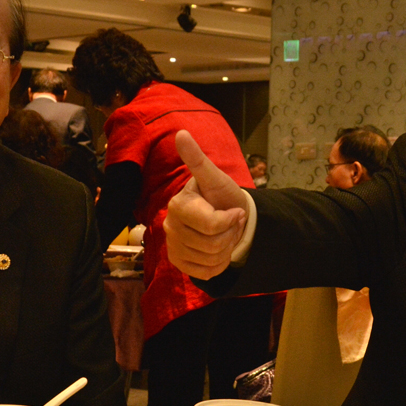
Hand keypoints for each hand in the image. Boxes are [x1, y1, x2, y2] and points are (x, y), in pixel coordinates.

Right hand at [164, 130, 250, 279]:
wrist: (227, 217)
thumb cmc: (222, 195)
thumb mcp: (216, 177)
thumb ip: (198, 159)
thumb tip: (181, 133)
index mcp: (178, 204)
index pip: (211, 224)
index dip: (231, 220)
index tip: (236, 211)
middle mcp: (170, 226)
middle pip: (212, 244)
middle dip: (230, 234)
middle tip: (231, 223)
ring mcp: (173, 246)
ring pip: (211, 259)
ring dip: (227, 247)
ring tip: (225, 234)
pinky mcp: (179, 263)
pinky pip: (206, 272)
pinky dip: (219, 263)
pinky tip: (219, 249)